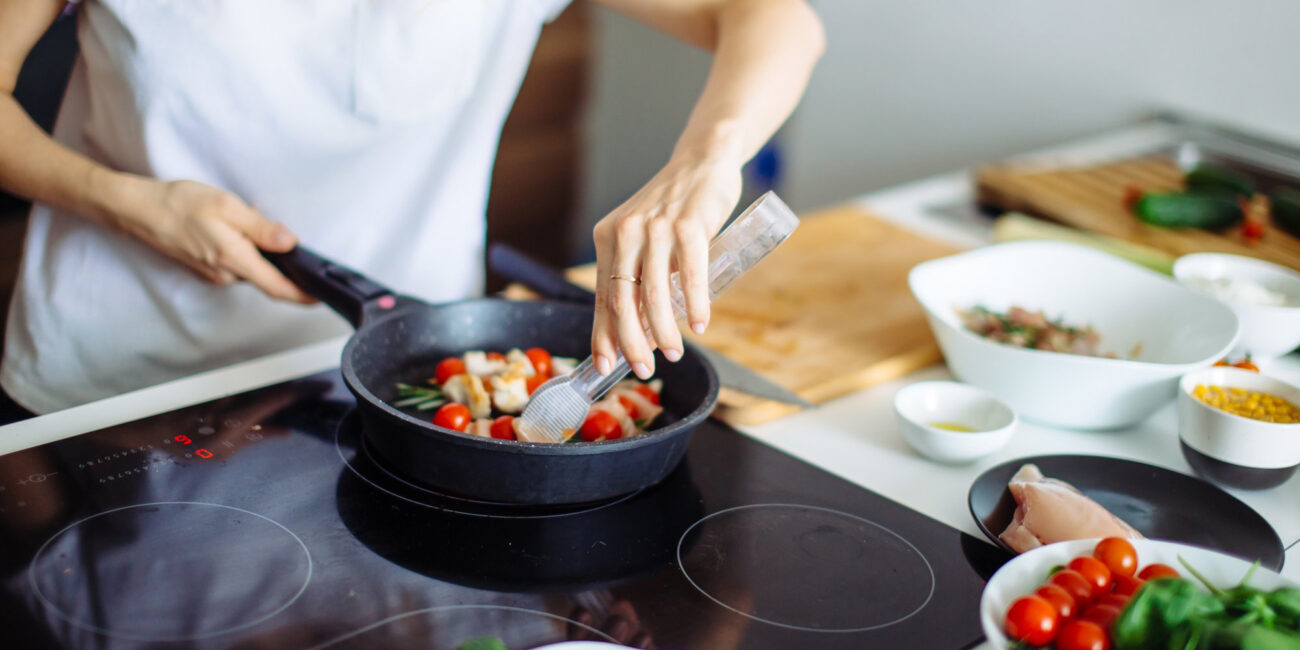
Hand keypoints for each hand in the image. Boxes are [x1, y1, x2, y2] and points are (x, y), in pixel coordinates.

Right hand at [120, 179, 313, 302]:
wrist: (137, 210)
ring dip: (256, 249)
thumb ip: (261, 228)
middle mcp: (225, 274)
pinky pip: (235, 262)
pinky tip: (228, 225)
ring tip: (242, 218)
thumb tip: (289, 242)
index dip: (302, 295)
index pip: (277, 287)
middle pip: (267, 276)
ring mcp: (214, 274)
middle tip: (269, 225)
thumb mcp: (227, 206)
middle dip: (277, 257)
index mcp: (235, 260)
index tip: (319, 298)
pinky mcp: (205, 268)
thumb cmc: (178, 204)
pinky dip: (241, 247)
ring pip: (250, 266)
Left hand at [591, 142, 741, 378]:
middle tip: (644, 369)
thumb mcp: (642, 236)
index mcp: (607, 237)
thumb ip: (636, 273)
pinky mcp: (689, 225)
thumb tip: (637, 329)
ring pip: (654, 294)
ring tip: (675, 352)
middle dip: (632, 343)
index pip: (602, 296)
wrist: (702, 162)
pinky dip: (694, 306)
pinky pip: (690, 276)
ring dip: (664, 332)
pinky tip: (699, 324)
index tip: (606, 366)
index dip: (602, 336)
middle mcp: (626, 232)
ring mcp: (657, 228)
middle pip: (623, 301)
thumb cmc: (674, 208)